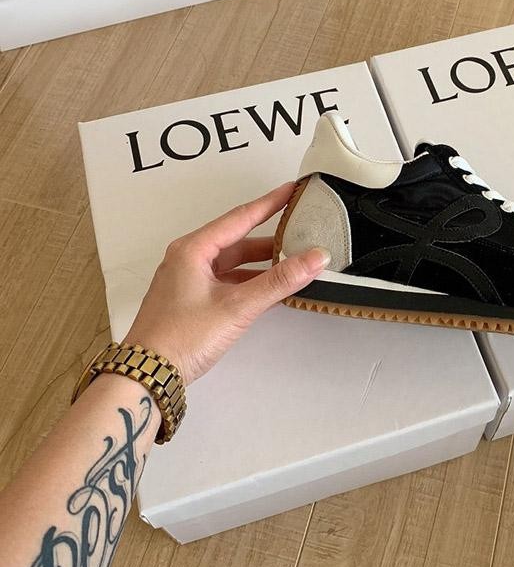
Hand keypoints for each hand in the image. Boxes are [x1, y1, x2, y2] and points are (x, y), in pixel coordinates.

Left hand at [123, 182, 329, 384]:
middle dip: (271, 239)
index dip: (270, 203)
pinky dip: (250, 281)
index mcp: (193, 250)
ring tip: (292, 261)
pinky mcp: (193, 300)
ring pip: (234, 262)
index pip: (240, 217)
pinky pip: (228, 280)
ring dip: (262, 263)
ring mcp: (189, 280)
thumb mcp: (237, 306)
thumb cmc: (178, 338)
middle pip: (238, 240)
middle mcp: (188, 259)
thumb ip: (279, 281)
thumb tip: (313, 258)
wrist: (148, 375)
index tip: (291, 191)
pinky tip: (269, 288)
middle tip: (298, 229)